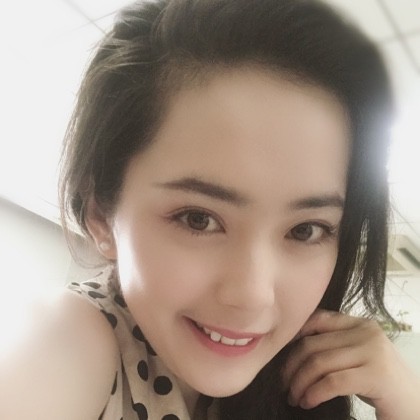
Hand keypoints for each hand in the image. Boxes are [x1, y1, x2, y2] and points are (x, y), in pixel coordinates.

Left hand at [282, 309, 419, 419]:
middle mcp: (366, 331)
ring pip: (319, 363)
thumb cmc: (381, 384)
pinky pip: (332, 382)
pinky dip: (314, 393)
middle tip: (284, 385)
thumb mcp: (356, 356)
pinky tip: (307, 402)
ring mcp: (373, 351)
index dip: (293, 336)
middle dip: (291, 367)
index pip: (317, 319)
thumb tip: (291, 348)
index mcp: (359, 323)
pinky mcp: (376, 375)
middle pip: (312, 344)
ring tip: (294, 398)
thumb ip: (333, 346)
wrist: (417, 406)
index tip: (281, 356)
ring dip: (299, 383)